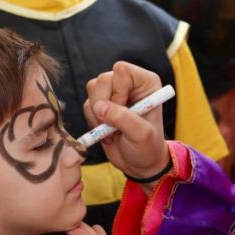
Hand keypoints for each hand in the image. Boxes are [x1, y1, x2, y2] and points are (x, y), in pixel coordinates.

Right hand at [83, 62, 168, 186]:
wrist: (138, 164)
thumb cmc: (147, 147)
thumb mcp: (141, 135)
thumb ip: (122, 118)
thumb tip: (99, 107)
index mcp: (144, 82)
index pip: (121, 70)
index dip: (118, 90)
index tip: (124, 109)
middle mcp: (128, 83)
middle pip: (103, 79)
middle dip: (105, 104)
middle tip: (115, 124)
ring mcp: (113, 93)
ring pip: (92, 89)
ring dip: (97, 114)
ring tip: (112, 130)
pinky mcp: (100, 104)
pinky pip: (86, 104)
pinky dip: (92, 121)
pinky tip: (106, 132)